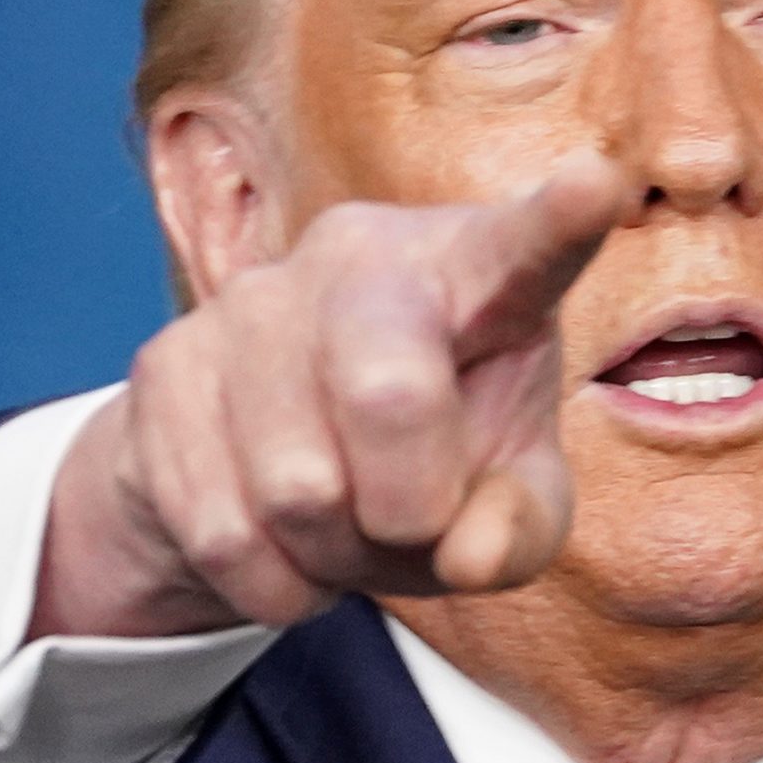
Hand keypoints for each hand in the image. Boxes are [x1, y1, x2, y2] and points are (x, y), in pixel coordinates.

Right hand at [33, 151, 628, 639]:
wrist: (266, 467)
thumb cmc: (428, 465)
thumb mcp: (505, 503)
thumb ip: (519, 527)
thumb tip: (470, 553)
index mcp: (473, 271)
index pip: (526, 249)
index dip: (561, 220)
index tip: (596, 181)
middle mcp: (358, 256)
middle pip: (387, 394)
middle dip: (407, 508)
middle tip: (408, 526)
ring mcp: (249, 300)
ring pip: (296, 488)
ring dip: (331, 556)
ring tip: (338, 531)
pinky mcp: (166, 363)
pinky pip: (221, 528)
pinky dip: (267, 580)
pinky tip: (276, 545)